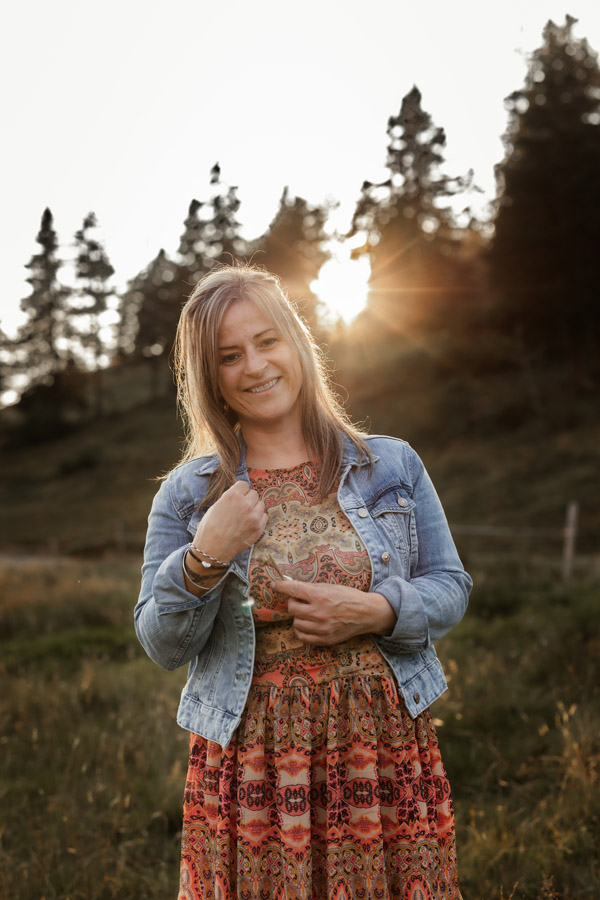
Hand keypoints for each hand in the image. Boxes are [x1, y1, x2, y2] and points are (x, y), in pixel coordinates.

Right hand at [194, 481, 267, 561]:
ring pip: (261, 504)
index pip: (244, 484)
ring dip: (255, 508)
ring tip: (246, 515)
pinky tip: (250, 523)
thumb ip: (229, 499)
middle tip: (242, 507)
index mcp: (233, 496)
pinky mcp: (259, 528)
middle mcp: (245, 504)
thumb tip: (238, 496)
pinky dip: (259, 518)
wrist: (213, 549)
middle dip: (248, 499)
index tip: (239, 495)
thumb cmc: (209, 528)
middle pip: (254, 493)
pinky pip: (264, 517)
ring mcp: (254, 516)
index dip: (240, 490)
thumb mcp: (215, 507)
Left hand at [272, 579, 395, 644]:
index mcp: (320, 595)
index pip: (293, 590)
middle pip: (292, 608)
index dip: (281, 586)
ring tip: (308, 613)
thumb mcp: (330, 586)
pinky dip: (302, 630)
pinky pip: (302, 636)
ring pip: (295, 623)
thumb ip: (310, 588)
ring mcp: (321, 628)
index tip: (275, 585)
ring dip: (298, 617)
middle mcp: (319, 612)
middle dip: (294, 603)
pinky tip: (308, 624)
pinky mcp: (324, 639)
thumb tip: (290, 586)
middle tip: (301, 601)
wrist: (366, 613)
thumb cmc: (348, 597)